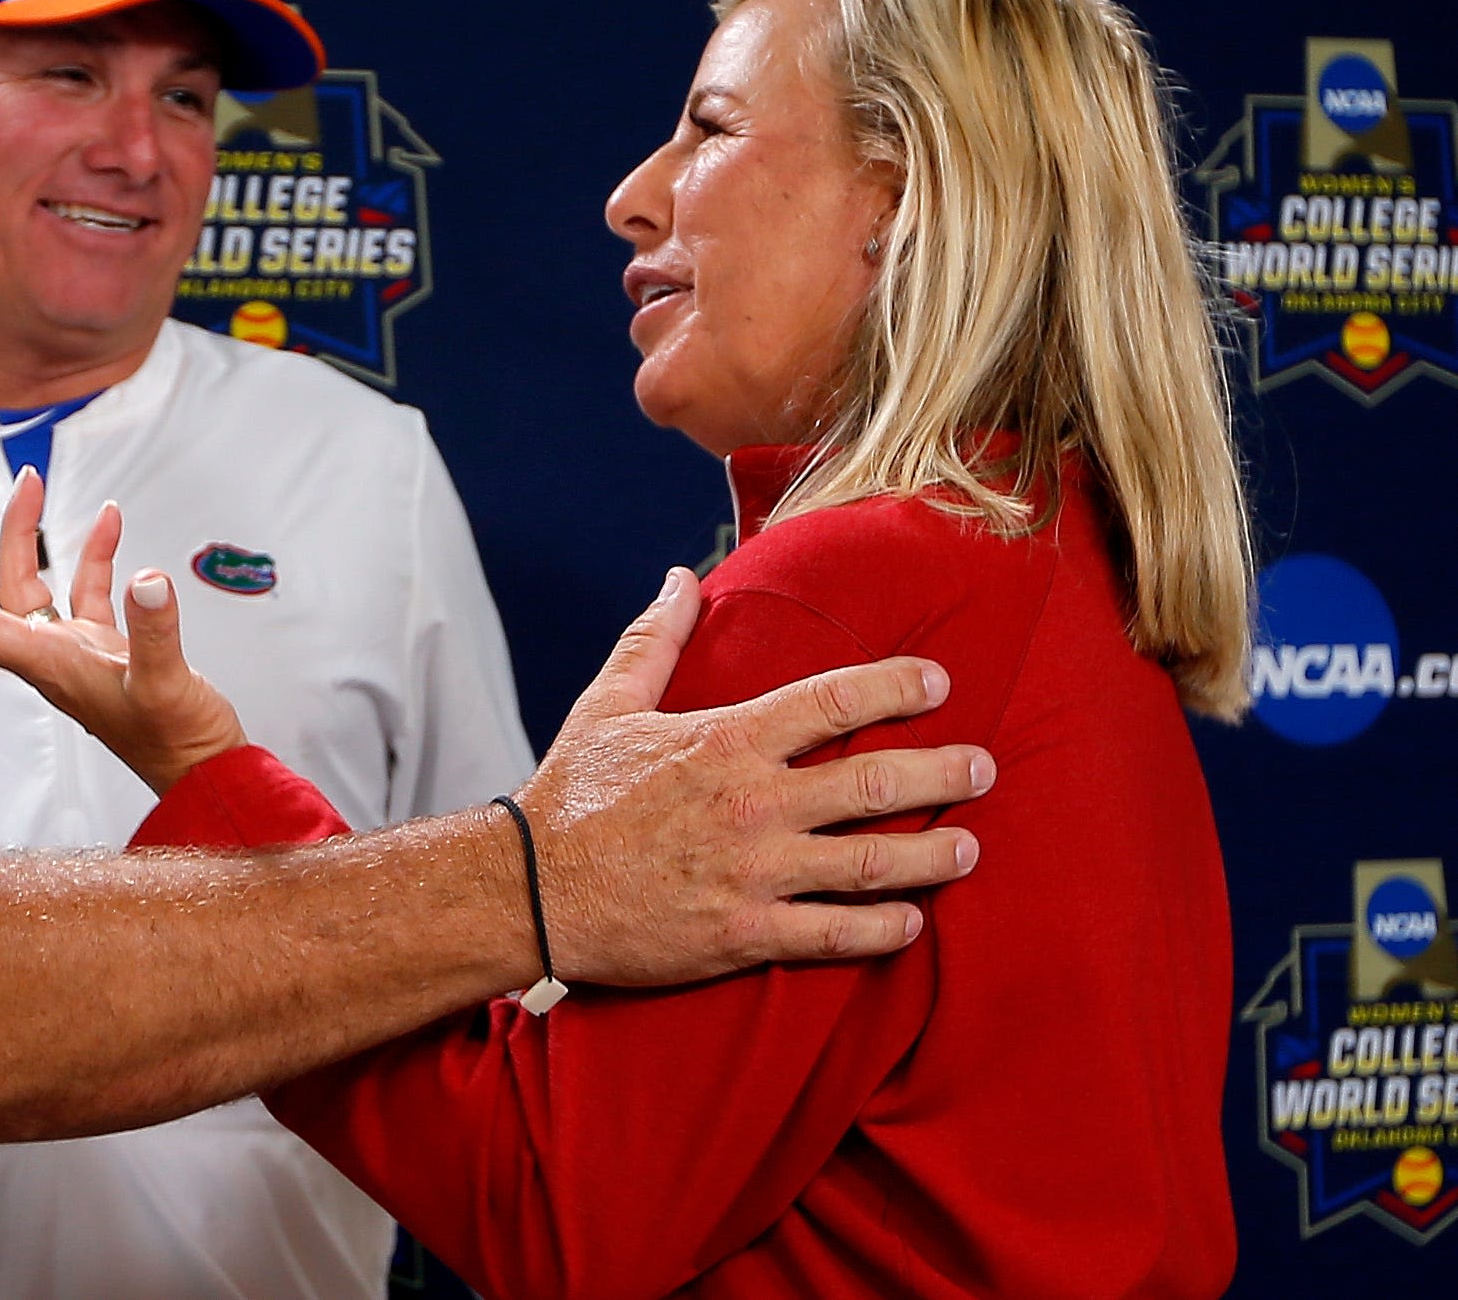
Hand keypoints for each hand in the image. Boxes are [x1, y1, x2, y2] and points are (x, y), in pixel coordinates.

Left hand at [0, 467, 245, 792]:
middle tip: (2, 485)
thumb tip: (146, 578)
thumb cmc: (177, 745)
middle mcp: (51, 657)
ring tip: (36, 487)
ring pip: (40, 584)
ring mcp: (77, 652)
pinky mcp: (107, 650)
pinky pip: (87, 591)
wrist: (204, 774)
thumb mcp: (168, 686)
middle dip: (2, 532)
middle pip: (4, 587)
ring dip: (37, 536)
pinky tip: (108, 524)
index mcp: (47, 665)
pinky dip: (95, 555)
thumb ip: (156, 632)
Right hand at [522, 568, 997, 982]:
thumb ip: (655, 639)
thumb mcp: (607, 703)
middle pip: (872, 783)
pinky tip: (910, 922)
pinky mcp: (743, 932)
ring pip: (869, 863)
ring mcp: (752, 872)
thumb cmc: (571, 794)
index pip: (831, 701)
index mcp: (725, 741)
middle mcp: (751, 804)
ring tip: (968, 851)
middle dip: (941, 774)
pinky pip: (833, 935)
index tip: (937, 682)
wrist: (528, 888)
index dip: (894, 686)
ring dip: (930, 856)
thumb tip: (681, 578)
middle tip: (984, 769)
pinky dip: (881, 929)